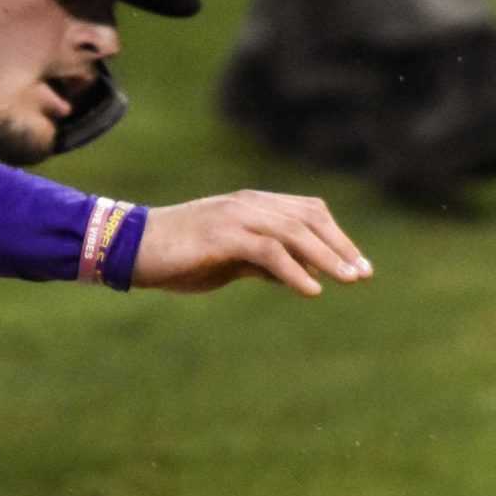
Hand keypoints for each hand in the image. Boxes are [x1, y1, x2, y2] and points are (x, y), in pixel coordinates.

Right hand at [132, 190, 373, 296]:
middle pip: (309, 217)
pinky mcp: (222, 236)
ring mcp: (236, 217)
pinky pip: (269, 252)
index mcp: (253, 206)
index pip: (308, 211)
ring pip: (294, 231)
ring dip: (327, 257)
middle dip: (341, 246)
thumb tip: (301, 275)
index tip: (359, 265)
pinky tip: (312, 291)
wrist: (132, 248)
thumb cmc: (179, 256)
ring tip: (350, 280)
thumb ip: (264, 263)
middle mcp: (249, 205)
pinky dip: (295, 271)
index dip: (337, 236)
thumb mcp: (230, 261)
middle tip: (364, 274)